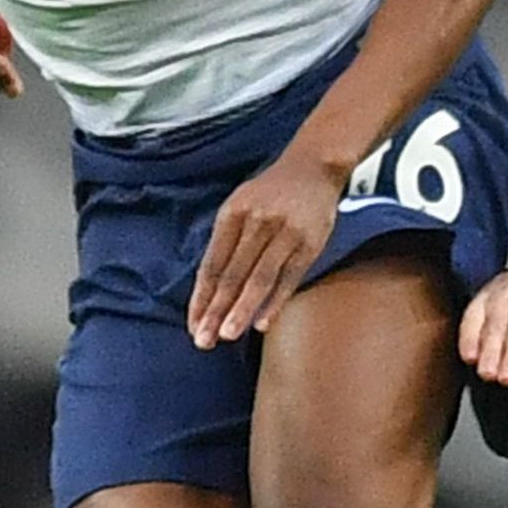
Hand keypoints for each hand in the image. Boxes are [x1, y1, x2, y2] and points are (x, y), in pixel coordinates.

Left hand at [191, 146, 348, 344]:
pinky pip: (289, 277)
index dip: (201, 298)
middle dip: (215, 310)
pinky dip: (275, 301)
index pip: (212, 264)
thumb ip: (226, 242)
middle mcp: (256, 222)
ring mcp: (284, 233)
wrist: (313, 167)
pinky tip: (262, 323)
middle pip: (231, 275)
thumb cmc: (271, 193)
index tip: (194, 324)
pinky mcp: (309, 243)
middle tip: (204, 340)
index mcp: (232, 214)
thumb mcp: (241, 205)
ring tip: (228, 335)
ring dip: (241, 310)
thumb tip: (210, 289)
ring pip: (258, 278)